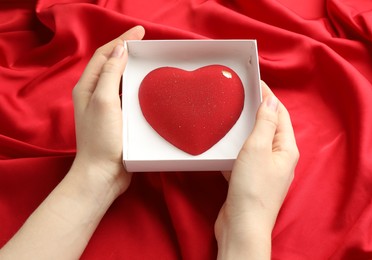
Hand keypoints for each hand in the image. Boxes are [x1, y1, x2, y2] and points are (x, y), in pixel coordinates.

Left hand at [0, 26, 146, 259]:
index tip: (140, 31)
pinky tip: (149, 87)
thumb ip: (111, 74)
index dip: (121, 40)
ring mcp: (107, 108)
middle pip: (111, 65)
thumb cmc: (102, 139)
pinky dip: (137, 87)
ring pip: (121, 80)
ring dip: (133, 68)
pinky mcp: (118, 120)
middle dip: (127, 51)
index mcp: (87, 88)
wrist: (102, 175)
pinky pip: (128, 96)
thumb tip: (121, 49)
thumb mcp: (104, 101)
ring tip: (150, 61)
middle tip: (148, 44)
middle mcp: (95, 95)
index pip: (104, 55)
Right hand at [215, 81, 298, 258]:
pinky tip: (224, 147)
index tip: (255, 83)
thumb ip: (265, 123)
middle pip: (269, 127)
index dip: (269, 97)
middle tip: (240, 97)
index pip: (280, 114)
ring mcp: (265, 171)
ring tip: (231, 117)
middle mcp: (279, 159)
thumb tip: (272, 100)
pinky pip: (244, 157)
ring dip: (245, 130)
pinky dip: (236, 149)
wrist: (242, 226)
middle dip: (257, 111)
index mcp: (286, 149)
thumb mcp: (258, 149)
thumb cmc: (252, 188)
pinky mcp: (250, 180)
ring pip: (255, 143)